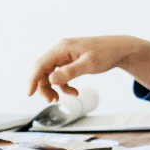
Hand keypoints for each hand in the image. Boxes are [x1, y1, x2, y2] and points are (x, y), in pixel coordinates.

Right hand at [28, 36, 149, 102]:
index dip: (33, 79)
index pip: (41, 64)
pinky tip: (74, 92)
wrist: (120, 49)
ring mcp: (65, 56)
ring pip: (50, 74)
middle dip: (44, 87)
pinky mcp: (71, 62)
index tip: (29, 94)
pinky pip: (61, 75)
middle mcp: (61, 50)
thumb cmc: (106, 53)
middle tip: (51, 101)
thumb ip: (70, 72)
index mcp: (62, 48)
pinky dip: (64, 85)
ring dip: (52, 88)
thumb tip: (51, 80)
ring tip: (58, 99)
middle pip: (43, 70)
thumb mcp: (89, 64)